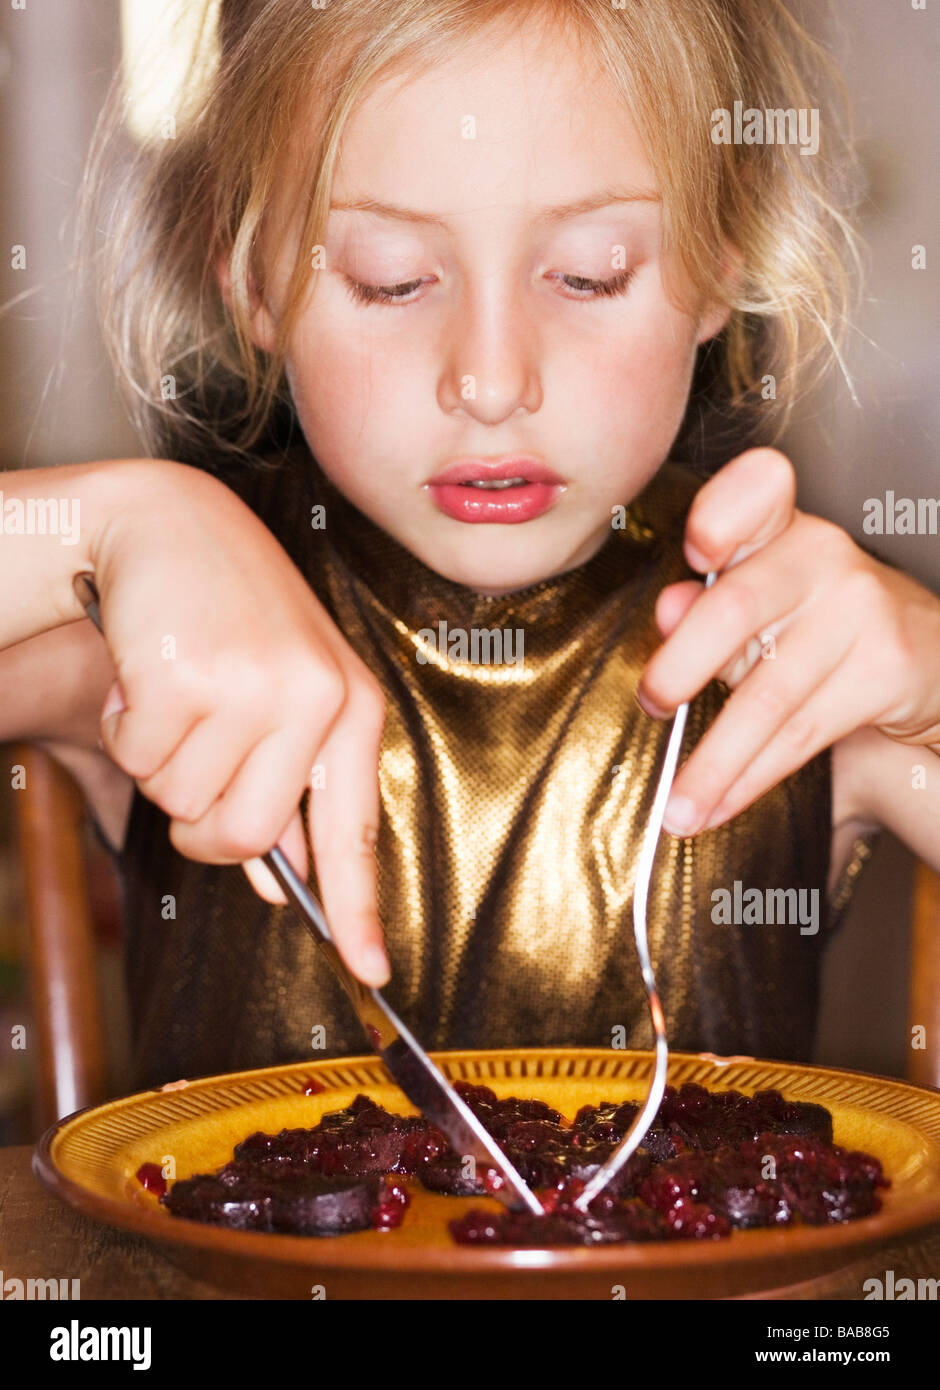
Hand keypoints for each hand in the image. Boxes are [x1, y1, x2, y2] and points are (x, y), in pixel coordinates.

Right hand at [92, 460, 390, 986]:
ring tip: (177, 693)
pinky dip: (126, 727)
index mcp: (352, 708)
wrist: (171, 524)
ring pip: (185, 803)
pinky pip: (140, 759)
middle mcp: (318, 699)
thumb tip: (285, 886)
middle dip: (199, 819)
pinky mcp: (190, 675)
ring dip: (161, 760)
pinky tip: (147, 674)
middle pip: (244, 839)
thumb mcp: (281, 696)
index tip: (370, 972)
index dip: (359, 909)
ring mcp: (256, 686)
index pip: (356, 829)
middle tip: (191, 756)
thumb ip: (287, 790)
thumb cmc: (231, 620)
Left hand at [636, 448, 939, 836]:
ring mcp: (861, 611)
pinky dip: (750, 780)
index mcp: (780, 529)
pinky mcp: (884, 670)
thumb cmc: (822, 628)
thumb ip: (709, 611)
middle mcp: (822, 557)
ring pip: (767, 695)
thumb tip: (668, 609)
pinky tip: (717, 805)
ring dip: (714, 761)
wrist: (926, 658)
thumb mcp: (764, 607)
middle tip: (651, 706)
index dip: (723, 513)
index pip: (758, 490)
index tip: (696, 549)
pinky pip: (800, 735)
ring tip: (676, 806)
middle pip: (736, 608)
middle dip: (680, 667)